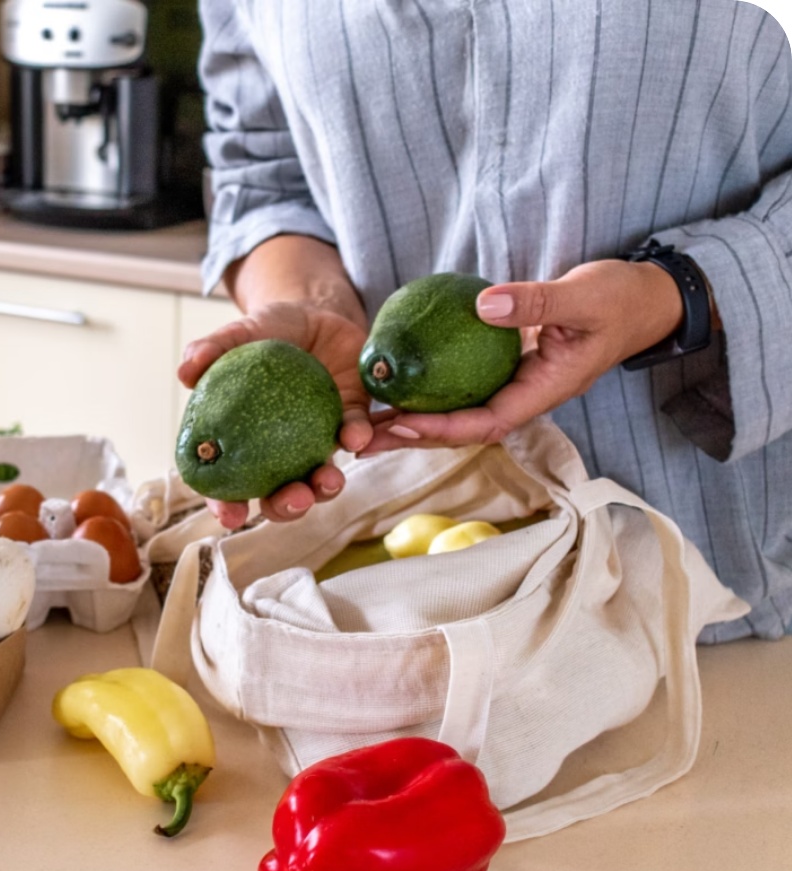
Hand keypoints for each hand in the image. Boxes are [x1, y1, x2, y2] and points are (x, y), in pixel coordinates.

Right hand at [179, 300, 372, 528]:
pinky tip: (355, 436)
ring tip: (328, 480)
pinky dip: (356, 439)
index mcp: (243, 439)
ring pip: (319, 479)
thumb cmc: (269, 331)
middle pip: (278, 494)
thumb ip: (212, 349)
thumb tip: (184, 371)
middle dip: (286, 507)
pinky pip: (355, 436)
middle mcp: (279, 451)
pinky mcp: (350, 421)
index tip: (231, 515)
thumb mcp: (240, 334)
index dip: (226, 505)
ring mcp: (315, 441)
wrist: (316, 312)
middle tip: (293, 498)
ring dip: (324, 488)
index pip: (226, 483)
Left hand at [361, 259, 684, 452]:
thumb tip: (484, 305)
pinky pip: (464, 389)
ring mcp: (515, 386)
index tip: (401, 426)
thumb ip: (537, 301)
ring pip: (459, 413)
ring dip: (414, 420)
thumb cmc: (620, 298)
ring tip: (366, 424)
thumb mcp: (583, 295)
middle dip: (413, 437)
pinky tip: (396, 386)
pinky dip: (430, 392)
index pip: (486, 423)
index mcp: (545, 390)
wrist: (645, 299)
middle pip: (462, 429)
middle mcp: (526, 396)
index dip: (442, 429)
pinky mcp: (507, 370)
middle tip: (362, 439)